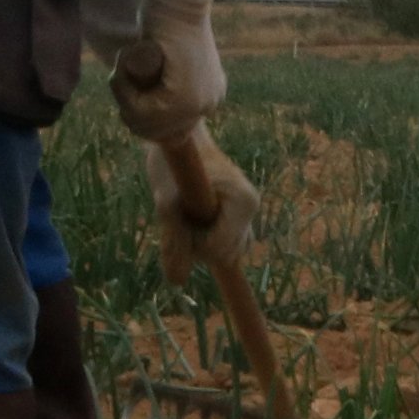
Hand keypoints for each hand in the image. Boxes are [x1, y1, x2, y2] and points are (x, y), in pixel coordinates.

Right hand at [108, 0, 223, 142]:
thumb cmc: (169, 23)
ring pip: (147, 123)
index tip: (126, 92)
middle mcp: (208, 105)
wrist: (179, 0)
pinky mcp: (184, 97)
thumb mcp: (172, 61)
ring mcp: (199, 104)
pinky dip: (126, 94)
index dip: (138, 116)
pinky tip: (121, 73)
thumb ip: (168, 81)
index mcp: (208, 99)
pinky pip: (144, 111)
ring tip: (120, 72)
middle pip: (156, 130)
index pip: (167, 128)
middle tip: (119, 80)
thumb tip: (144, 108)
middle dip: (129, 111)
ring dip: (125, 101)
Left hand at [151, 124, 257, 282]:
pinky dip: (202, 239)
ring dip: (199, 243)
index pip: (220, 250)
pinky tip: (190, 218)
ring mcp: (245, 215)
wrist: (178, 136)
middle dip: (197, 244)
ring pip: (225, 253)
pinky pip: (223, 245)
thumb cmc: (176, 163)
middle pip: (225, 255)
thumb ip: (174, 243)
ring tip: (184, 214)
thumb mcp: (167, 204)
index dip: (193, 244)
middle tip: (179, 215)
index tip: (178, 218)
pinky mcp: (235, 217)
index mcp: (244, 203)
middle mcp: (251, 211)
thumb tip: (177, 282)